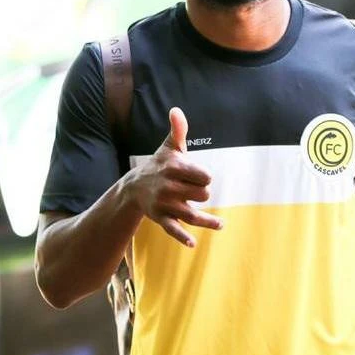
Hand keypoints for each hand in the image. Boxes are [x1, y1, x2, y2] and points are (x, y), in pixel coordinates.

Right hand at [124, 107, 222, 246]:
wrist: (134, 187)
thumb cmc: (159, 165)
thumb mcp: (168, 147)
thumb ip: (177, 131)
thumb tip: (176, 110)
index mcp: (174, 168)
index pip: (204, 176)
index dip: (205, 178)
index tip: (201, 178)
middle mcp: (169, 187)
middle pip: (202, 195)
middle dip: (203, 194)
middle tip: (195, 192)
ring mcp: (165, 204)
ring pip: (192, 214)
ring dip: (208, 221)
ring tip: (221, 225)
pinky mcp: (161, 219)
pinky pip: (173, 229)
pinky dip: (182, 237)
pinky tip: (193, 243)